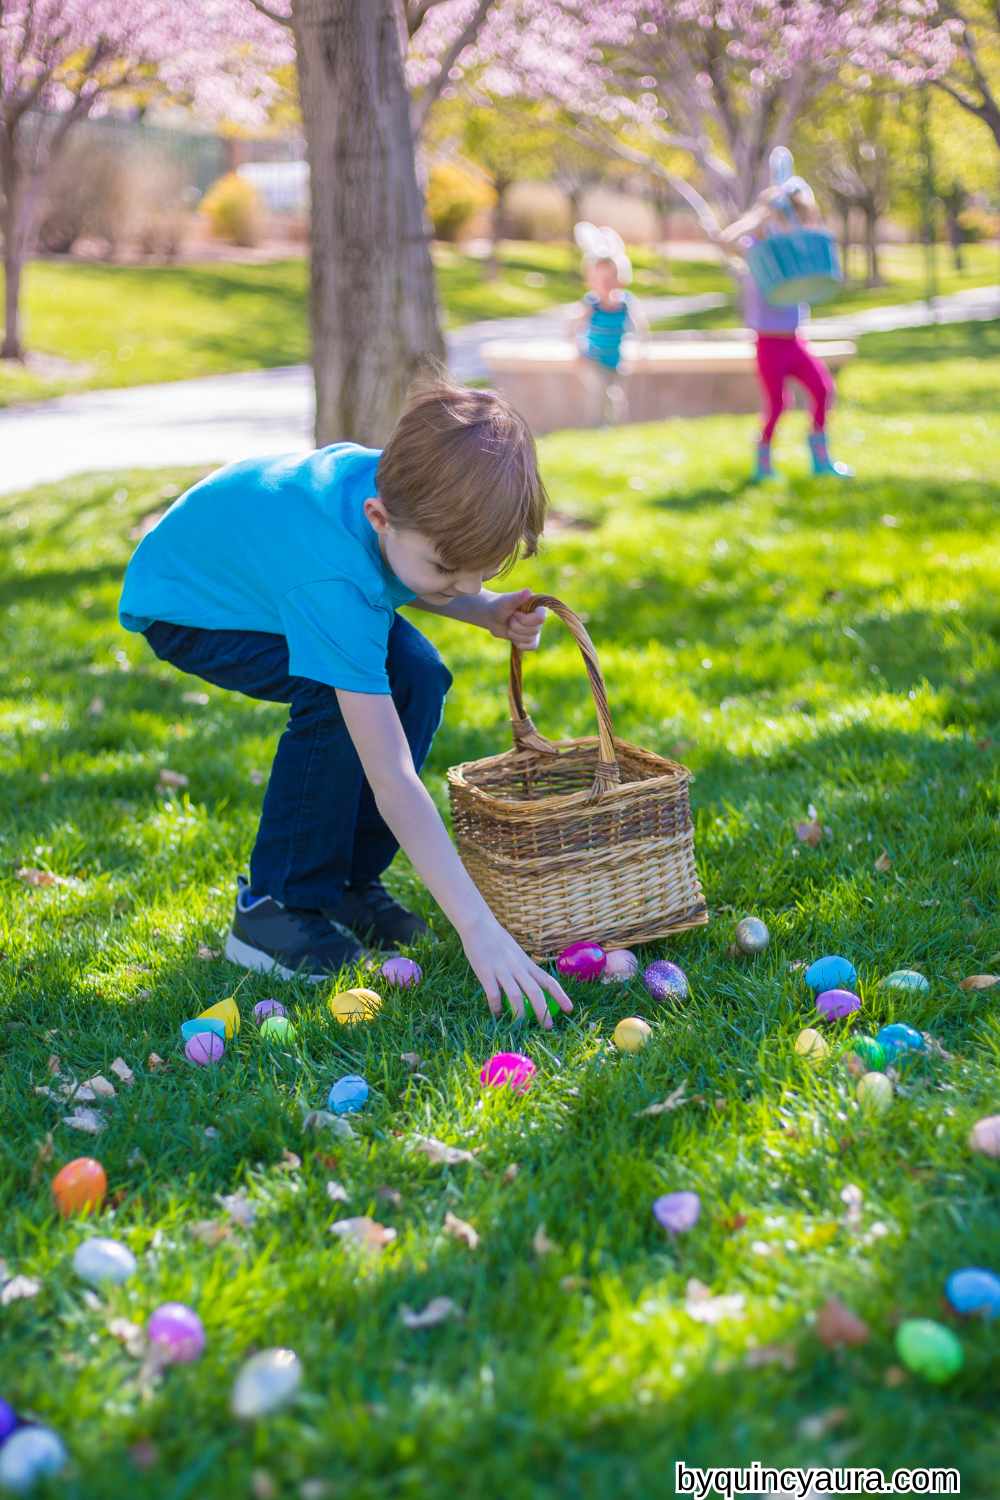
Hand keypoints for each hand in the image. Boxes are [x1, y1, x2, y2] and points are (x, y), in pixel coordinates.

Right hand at [461, 914, 571, 1028]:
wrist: (479, 925)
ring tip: (520, 1026)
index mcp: (527, 963)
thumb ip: (523, 968)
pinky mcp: (486, 972)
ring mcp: (502, 970)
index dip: (560, 995)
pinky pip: (493, 993)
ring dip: (520, 1013)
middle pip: (536, 991)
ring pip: (516, 995)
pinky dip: (496, 1006)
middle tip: (548, 1026)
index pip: (548, 980)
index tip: (570, 1009)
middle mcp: (518, 967)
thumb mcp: (516, 953)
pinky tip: (496, 1014)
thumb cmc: (497, 939)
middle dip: (543, 1010)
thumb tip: (531, 985)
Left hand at [486, 587, 546, 650]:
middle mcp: (539, 618)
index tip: (514, 614)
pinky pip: (531, 646)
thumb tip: (528, 591)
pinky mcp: (531, 639)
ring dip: (515, 634)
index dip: (525, 619)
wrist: (491, 616)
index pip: (540, 618)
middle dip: (516, 627)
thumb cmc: (499, 606)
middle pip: (534, 630)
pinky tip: (513, 636)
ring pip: (530, 639)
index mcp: (537, 606)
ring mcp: (535, 629)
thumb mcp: (506, 602)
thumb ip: (517, 597)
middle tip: (509, 619)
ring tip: (509, 626)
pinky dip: (519, 643)